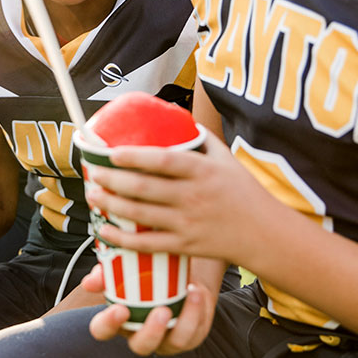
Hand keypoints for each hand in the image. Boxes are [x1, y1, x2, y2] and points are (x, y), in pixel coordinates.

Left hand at [82, 138, 274, 267]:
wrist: (264, 233)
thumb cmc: (243, 190)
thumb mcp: (226, 157)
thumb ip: (200, 135)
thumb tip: (174, 112)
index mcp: (202, 171)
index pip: (163, 160)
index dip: (135, 157)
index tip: (112, 152)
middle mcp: (193, 196)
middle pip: (144, 189)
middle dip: (112, 182)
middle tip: (94, 174)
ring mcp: (188, 223)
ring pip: (141, 216)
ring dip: (112, 207)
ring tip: (93, 197)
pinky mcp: (185, 246)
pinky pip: (148, 245)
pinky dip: (124, 240)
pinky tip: (105, 231)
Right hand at [86, 269, 220, 356]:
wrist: (181, 271)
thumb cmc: (148, 270)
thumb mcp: (127, 264)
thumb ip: (107, 270)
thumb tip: (91, 280)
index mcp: (120, 319)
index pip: (103, 330)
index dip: (108, 324)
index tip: (119, 309)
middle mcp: (141, 333)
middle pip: (140, 346)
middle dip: (150, 333)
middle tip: (160, 311)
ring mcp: (166, 338)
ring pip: (172, 344)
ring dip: (183, 322)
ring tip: (190, 295)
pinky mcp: (189, 337)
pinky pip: (193, 333)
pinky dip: (197, 313)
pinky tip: (198, 293)